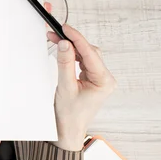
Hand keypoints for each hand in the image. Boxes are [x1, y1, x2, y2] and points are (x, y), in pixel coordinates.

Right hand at [48, 25, 116, 150]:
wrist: (67, 131)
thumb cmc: (69, 115)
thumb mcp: (65, 87)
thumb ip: (65, 64)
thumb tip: (65, 44)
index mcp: (104, 81)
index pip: (90, 53)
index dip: (77, 38)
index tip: (65, 28)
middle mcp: (105, 78)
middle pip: (89, 52)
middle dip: (72, 42)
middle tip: (55, 33)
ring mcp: (99, 79)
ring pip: (86, 56)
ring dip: (71, 48)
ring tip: (56, 40)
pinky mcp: (91, 79)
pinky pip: (83, 62)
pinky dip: (72, 56)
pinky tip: (63, 51)